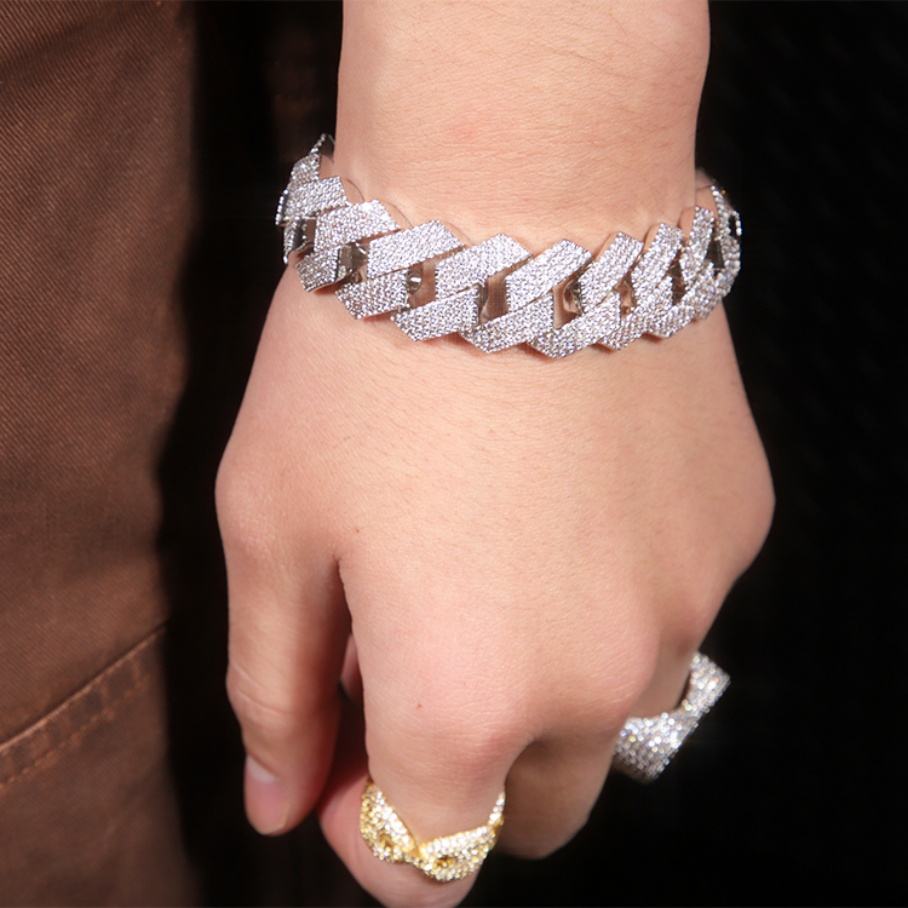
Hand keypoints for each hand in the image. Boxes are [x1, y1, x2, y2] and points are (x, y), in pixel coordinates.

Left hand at [216, 264, 772, 906]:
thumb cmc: (367, 356)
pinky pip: (667, 606)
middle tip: (416, 648)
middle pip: (536, 809)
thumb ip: (276, 689)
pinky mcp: (736, 533)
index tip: (344, 766)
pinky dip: (612, 586)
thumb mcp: (271, 523)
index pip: (426, 863)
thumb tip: (285, 803)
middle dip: (469, 764)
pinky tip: (571, 489)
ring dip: (548, 674)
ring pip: (610, 711)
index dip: (373, 832)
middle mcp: (596, 683)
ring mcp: (686, 608)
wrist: (524, 196)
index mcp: (463, 701)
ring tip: (495, 548)